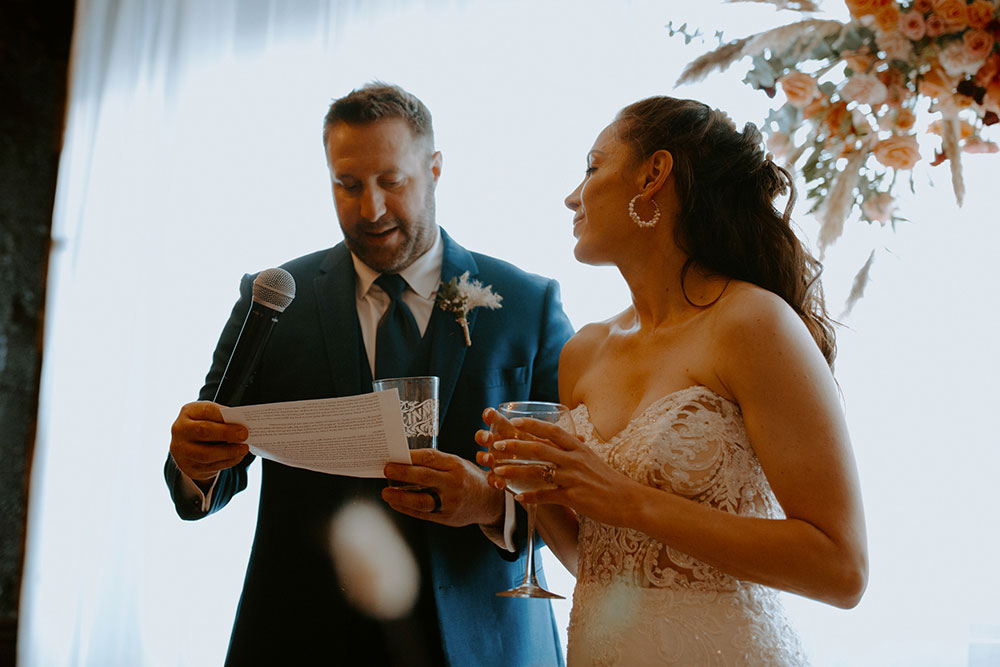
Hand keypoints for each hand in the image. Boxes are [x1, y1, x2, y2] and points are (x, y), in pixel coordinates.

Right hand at [169, 401, 249, 481]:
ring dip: (229, 452)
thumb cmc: (204, 425)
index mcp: (188, 413)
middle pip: (203, 431)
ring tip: (244, 448)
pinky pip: (210, 467)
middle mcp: (180, 431)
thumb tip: (241, 426)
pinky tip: (238, 456)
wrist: (187, 445)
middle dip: (226, 433)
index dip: (222, 415)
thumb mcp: (209, 416)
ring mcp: (182, 451)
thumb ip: (222, 418)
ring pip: (206, 454)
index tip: (240, 418)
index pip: (205, 411)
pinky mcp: (189, 467)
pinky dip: (228, 462)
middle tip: (244, 434)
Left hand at [381, 449, 504, 527]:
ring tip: (386, 493)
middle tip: (387, 469)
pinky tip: (396, 503)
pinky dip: (406, 509)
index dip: (411, 456)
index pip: (430, 458)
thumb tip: (405, 461)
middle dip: (402, 473)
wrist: (488, 502)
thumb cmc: (468, 478)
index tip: (396, 455)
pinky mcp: (446, 517)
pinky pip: (423, 514)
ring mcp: (450, 503)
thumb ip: (436, 463)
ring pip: (421, 501)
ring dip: (400, 497)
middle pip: (424, 477)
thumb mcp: (458, 464)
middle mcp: (454, 484)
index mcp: (456, 466)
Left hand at [480, 413, 642, 528]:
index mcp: (579, 448)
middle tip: (497, 444)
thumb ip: (573, 452)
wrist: (630, 501)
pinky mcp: (575, 497)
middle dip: (516, 446)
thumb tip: (556, 445)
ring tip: (498, 471)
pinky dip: (532, 497)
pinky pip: (548, 496)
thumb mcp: (591, 460)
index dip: (533, 426)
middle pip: (541, 449)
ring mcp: (574, 478)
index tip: (515, 422)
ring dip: (516, 471)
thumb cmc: (609, 481)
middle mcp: (575, 460)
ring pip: (539, 472)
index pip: (553, 431)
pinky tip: (519, 498)